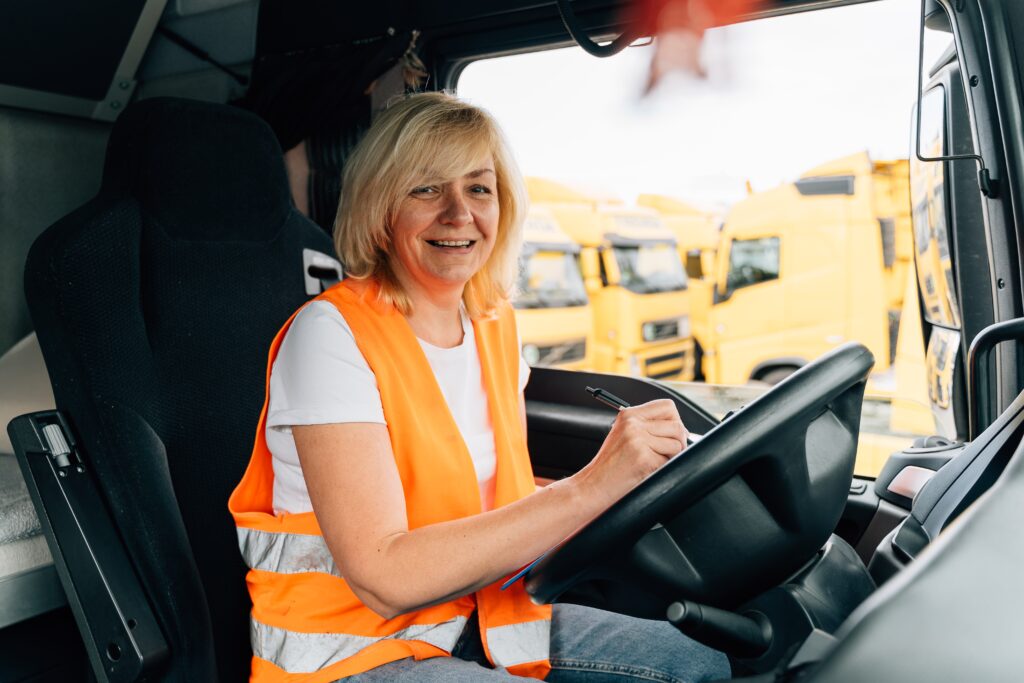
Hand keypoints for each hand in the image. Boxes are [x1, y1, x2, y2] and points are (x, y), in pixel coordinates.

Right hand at [574, 399, 688, 508]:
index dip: (675, 420)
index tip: (671, 434)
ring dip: (671, 456)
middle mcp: (633, 424)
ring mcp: (638, 440)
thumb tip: (682, 430)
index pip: (667, 406)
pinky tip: (647, 471)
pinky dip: (662, 469)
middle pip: (677, 425)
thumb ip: (648, 427)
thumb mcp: (625, 436)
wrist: (593, 485)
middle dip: (678, 441)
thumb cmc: (611, 465)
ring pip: (677, 443)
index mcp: (629, 414)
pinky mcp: (644, 458)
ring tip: (654, 462)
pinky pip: (669, 461)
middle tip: (668, 453)